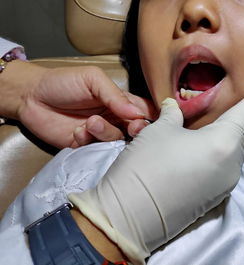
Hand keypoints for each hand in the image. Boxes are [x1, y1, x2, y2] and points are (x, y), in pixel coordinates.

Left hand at [0, 60, 155, 147]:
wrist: (30, 97)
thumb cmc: (63, 82)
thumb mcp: (93, 79)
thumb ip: (115, 96)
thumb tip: (137, 114)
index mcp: (120, 101)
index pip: (144, 111)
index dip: (150, 117)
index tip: (147, 120)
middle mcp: (114, 119)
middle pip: (136, 130)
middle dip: (136, 130)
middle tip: (131, 127)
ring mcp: (100, 134)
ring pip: (117, 141)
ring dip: (107, 132)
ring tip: (91, 122)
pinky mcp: (85, 147)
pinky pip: (96, 150)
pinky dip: (88, 141)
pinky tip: (77, 131)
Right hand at [69, 80, 243, 261]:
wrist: (130, 216)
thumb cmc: (146, 165)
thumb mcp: (160, 131)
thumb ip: (172, 114)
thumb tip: (172, 106)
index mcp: (224, 143)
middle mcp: (233, 165)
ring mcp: (226, 185)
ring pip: (239, 152)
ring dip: (239, 134)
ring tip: (235, 121)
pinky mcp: (215, 198)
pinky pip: (228, 167)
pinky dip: (227, 152)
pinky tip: (217, 146)